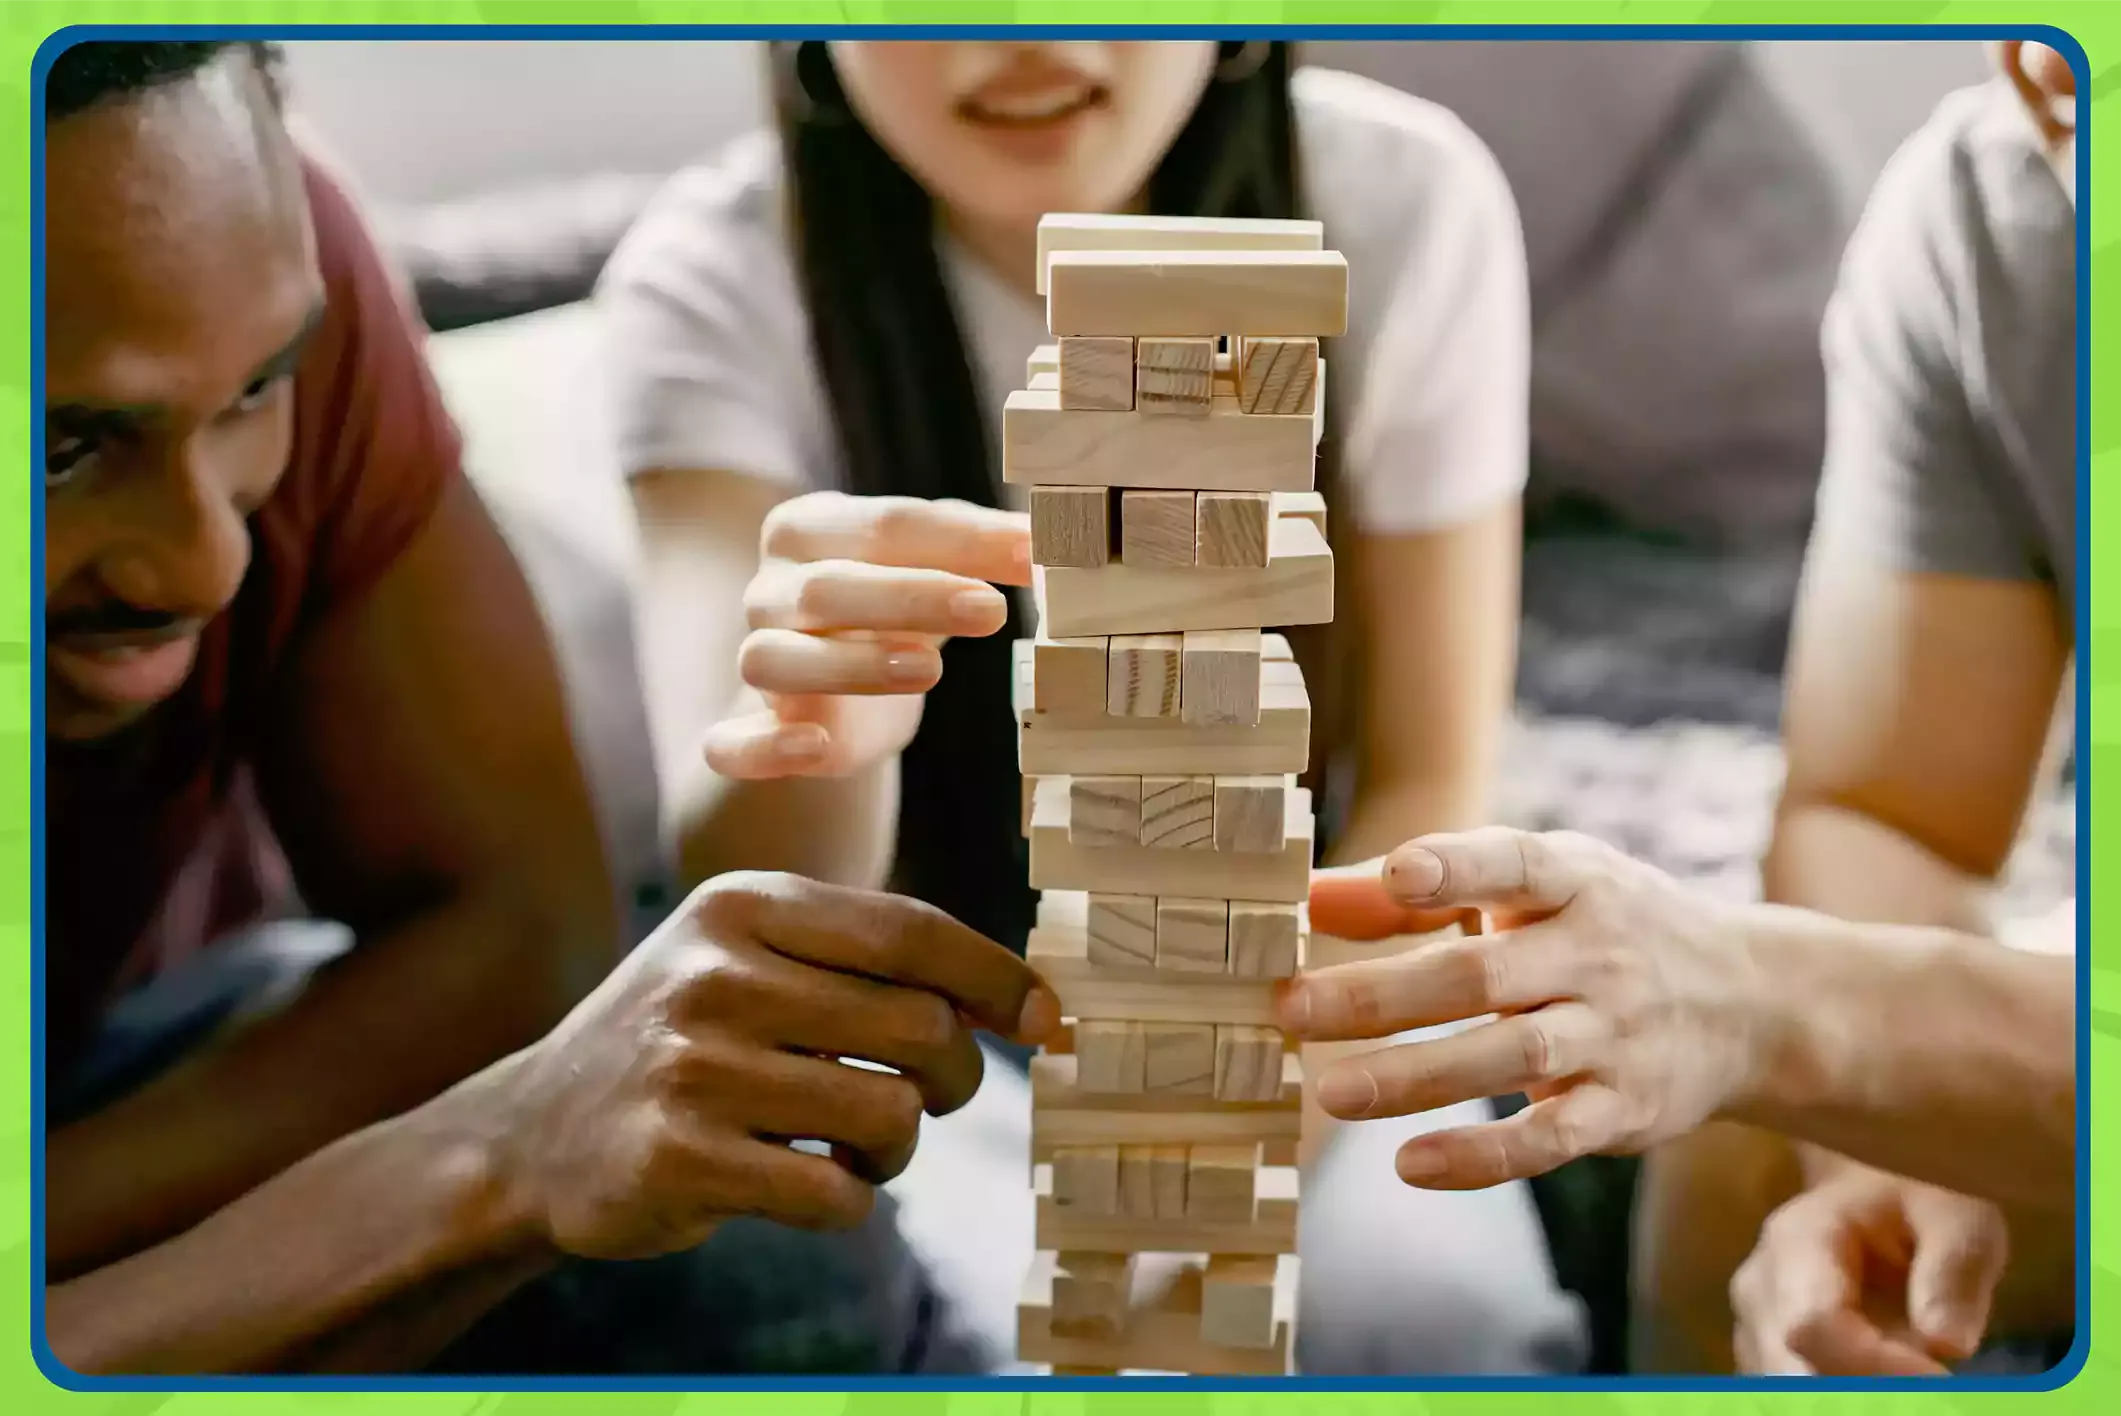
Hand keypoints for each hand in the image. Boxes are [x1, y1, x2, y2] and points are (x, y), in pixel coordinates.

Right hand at [484, 871, 1058, 1260]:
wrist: (531, 1136)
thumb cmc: (679, 1043)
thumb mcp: (742, 959)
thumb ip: (860, 963)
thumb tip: (1021, 998)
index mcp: (744, 908)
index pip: (912, 931)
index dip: (998, 980)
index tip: (1048, 1020)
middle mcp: (717, 973)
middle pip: (918, 1030)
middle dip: (955, 1082)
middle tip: (931, 1102)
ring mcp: (693, 1066)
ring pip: (888, 1117)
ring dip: (898, 1152)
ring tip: (860, 1150)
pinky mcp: (680, 1158)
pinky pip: (833, 1194)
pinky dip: (848, 1203)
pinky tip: (806, 1183)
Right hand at [706, 493, 1030, 778]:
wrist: (834, 691)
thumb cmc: (892, 610)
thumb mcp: (936, 569)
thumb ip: (982, 550)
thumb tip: (1047, 537)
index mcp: (812, 530)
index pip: (885, 524)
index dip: (960, 539)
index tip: (1031, 554)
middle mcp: (771, 591)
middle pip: (827, 588)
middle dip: (910, 597)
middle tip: (990, 610)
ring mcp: (754, 660)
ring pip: (774, 659)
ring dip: (849, 665)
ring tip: (929, 670)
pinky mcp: (748, 732)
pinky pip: (730, 742)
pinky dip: (764, 748)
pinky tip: (814, 747)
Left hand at [1280, 827, 1766, 1188]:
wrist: (1752, 1002)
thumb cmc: (1602, 926)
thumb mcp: (1534, 885)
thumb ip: (1419, 892)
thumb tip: (1309, 897)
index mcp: (1573, 880)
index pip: (1514, 865)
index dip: (1458, 869)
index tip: (1399, 876)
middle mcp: (1597, 953)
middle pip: (1482, 974)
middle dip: (1383, 995)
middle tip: (1292, 1010)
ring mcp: (1614, 1034)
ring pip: (1509, 1056)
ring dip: (1415, 1077)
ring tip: (1333, 1093)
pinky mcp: (1624, 1109)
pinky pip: (1550, 1136)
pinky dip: (1482, 1156)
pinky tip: (1411, 1164)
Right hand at [1732, 1166, 2006, 1374]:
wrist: (1872, 1192)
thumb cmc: (1917, 1201)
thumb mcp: (1956, 1218)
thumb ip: (1953, 1272)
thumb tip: (1946, 1345)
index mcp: (1799, 1241)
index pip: (1814, 1324)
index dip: (1874, 1367)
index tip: (1942, 1378)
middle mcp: (1759, 1289)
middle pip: (1790, 1374)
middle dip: (1865, 1396)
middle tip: (1934, 1390)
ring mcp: (1753, 1328)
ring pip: (1784, 1393)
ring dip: (1853, 1399)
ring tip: (1914, 1387)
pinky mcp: (1765, 1359)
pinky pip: (1789, 1395)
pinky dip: (1841, 1398)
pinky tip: (1887, 1388)